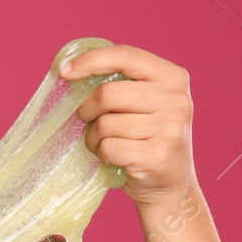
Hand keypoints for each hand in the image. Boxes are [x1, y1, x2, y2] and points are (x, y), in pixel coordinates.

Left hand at [61, 44, 195, 210]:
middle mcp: (176, 100)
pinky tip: (113, 158)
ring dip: (93, 137)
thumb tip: (70, 70)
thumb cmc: (148, 139)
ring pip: (105, 124)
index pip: (125, 55)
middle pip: (107, 93)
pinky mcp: (157, 156)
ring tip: (105, 144)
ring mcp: (169, 128)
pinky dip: (102, 154)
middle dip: (87, 110)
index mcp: (172, 78)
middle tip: (89, 122)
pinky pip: (108, 147)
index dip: (90, 61)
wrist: (171, 186)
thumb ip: (123, 84)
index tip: (65, 72)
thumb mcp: (147, 103)